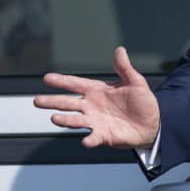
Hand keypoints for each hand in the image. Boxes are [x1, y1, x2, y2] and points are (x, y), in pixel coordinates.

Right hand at [33, 46, 160, 148]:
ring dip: (65, 120)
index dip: (61, 81)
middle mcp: (92, 106)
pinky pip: (94, 137)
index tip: (47, 78)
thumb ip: (124, 68)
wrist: (152, 123)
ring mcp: (96, 121)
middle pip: (68, 103)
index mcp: (97, 90)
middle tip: (36, 101)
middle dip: (52, 101)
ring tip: (54, 118)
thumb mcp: (135, 82)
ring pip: (76, 120)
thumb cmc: (142, 102)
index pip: (75, 84)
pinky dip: (89, 140)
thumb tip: (120, 50)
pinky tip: (85, 141)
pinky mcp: (104, 135)